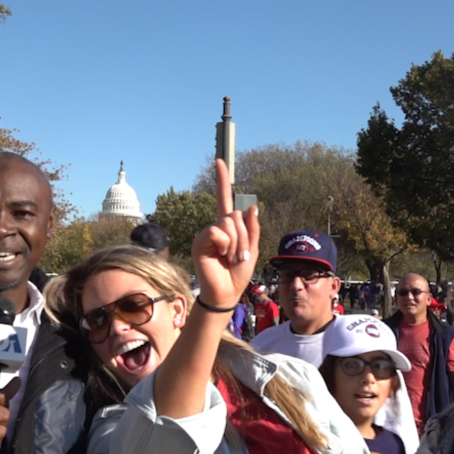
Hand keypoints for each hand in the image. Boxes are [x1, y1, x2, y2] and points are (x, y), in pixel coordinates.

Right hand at [191, 159, 259, 307]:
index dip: (223, 180)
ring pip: (228, 224)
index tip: (219, 161)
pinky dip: (225, 244)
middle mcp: (216, 227)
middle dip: (244, 236)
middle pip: (234, 215)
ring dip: (236, 243)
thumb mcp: (252, 249)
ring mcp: (207, 233)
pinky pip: (218, 232)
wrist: (227, 291)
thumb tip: (251, 206)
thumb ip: (252, 228)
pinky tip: (220, 256)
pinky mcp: (200, 242)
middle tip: (240, 255)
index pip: (225, 199)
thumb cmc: (238, 273)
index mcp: (229, 227)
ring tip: (231, 258)